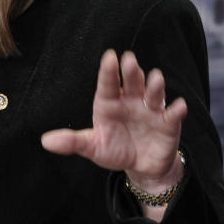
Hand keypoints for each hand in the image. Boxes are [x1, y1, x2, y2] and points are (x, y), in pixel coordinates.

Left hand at [41, 49, 186, 192]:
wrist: (141, 167)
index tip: (109, 56)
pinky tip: (178, 106)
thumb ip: (72, 142)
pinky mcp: (168, 124)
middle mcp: (131, 101)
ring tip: (155, 78)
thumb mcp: (92, 147)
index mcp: (110, 103)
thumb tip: (45, 141)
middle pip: (132, 82)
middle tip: (129, 59)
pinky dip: (177, 110)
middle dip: (131, 71)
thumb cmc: (114, 149)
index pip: (108, 84)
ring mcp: (151, 110)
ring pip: (153, 93)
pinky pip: (173, 114)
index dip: (108, 71)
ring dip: (155, 86)